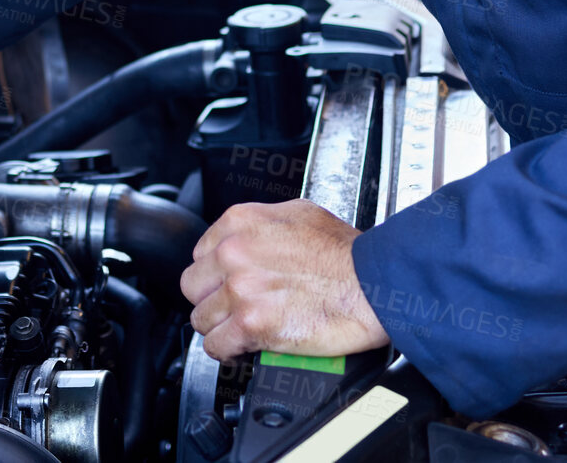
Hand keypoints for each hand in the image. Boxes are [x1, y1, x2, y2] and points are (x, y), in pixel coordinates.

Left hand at [180, 198, 388, 359]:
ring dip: (220, 328)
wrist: (372, 285)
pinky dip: (228, 352)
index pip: (200, 255)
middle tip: (233, 309)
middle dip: (212, 301)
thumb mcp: (299, 214)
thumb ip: (261, 224)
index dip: (214, 275)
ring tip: (241, 330)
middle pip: (193, 287)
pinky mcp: (250, 323)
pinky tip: (243, 348)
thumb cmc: (347, 254)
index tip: (225, 285)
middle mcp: (233, 252)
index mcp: (240, 222)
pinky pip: (216, 346)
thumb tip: (246, 238)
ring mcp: (239, 288)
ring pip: (201, 319)